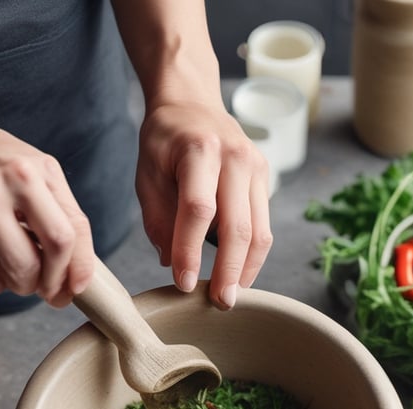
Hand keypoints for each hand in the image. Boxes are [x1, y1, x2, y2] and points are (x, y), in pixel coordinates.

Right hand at [0, 108, 95, 306]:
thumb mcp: (29, 166)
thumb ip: (56, 208)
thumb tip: (76, 266)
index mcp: (34, 170)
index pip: (72, 231)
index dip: (80, 268)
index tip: (78, 287)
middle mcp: (4, 186)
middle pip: (50, 256)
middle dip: (53, 283)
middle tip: (47, 289)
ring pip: (17, 274)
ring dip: (23, 286)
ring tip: (16, 273)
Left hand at [136, 99, 272, 309]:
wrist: (193, 102)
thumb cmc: (165, 141)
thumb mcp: (147, 174)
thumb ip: (157, 219)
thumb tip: (171, 263)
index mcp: (200, 150)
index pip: (198, 210)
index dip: (191, 251)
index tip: (183, 283)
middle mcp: (235, 157)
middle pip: (238, 226)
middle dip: (229, 270)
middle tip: (220, 303)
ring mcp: (256, 167)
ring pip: (260, 231)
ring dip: (247, 269)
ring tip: (231, 296)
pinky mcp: (265, 179)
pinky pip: (264, 226)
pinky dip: (253, 256)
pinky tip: (239, 274)